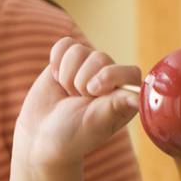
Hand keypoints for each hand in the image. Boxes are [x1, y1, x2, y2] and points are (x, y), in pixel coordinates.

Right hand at [14, 37, 141, 172]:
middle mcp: (111, 78)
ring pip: (79, 50)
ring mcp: (89, 66)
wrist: (42, 136)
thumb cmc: (73, 135)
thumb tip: (138, 98)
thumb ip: (116, 106)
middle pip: (100, 58)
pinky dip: (56, 61)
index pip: (129, 71)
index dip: (108, 77)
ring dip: (67, 75)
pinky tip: (57, 79)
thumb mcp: (96, 123)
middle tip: (77, 100)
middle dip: (81, 81)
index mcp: (125, 95)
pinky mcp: (69, 59)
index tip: (92, 93)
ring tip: (68, 93)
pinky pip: (64, 44)